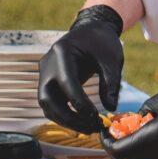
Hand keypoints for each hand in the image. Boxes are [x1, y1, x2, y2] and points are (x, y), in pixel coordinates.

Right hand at [38, 5, 124, 133]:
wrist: (91, 31)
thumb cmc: (102, 42)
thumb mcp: (111, 59)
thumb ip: (111, 82)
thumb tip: (110, 107)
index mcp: (62, 52)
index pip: (66, 82)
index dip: (79, 103)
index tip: (95, 116)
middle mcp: (48, 64)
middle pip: (48, 98)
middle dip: (68, 117)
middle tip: (91, 127)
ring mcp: (45, 74)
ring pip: (46, 105)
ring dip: (65, 120)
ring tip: (89, 127)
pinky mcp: (49, 83)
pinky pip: (51, 103)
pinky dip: (64, 115)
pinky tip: (82, 122)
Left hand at [104, 79, 157, 158]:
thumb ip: (145, 111)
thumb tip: (137, 120)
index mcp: (152, 140)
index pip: (118, 151)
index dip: (106, 142)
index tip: (105, 129)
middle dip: (117, 151)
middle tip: (116, 133)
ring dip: (133, 150)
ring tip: (134, 128)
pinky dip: (148, 149)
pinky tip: (152, 129)